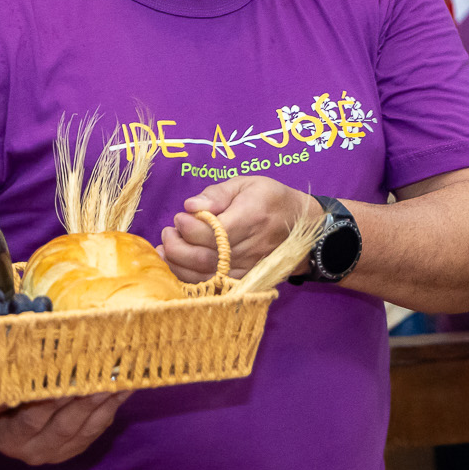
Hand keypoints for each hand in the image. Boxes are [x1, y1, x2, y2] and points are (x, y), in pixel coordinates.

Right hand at [0, 393, 130, 464]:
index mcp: (9, 439)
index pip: (31, 420)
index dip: (49, 403)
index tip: (66, 382)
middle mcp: (35, 452)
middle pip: (65, 426)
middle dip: (86, 401)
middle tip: (103, 378)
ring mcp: (57, 454)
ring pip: (86, 430)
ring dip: (106, 405)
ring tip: (122, 381)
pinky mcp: (74, 449)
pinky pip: (96, 430)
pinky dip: (111, 409)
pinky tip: (124, 389)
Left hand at [163, 177, 313, 281]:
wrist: (303, 226)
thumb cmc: (271, 199)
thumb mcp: (247, 184)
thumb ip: (217, 194)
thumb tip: (191, 206)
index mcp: (251, 218)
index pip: (213, 232)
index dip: (189, 227)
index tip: (180, 216)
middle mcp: (250, 247)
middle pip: (206, 257)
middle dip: (177, 246)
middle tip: (168, 232)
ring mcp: (249, 268)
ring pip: (206, 275)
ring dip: (178, 265)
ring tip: (165, 249)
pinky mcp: (247, 280)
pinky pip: (214, 285)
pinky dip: (191, 278)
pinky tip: (177, 265)